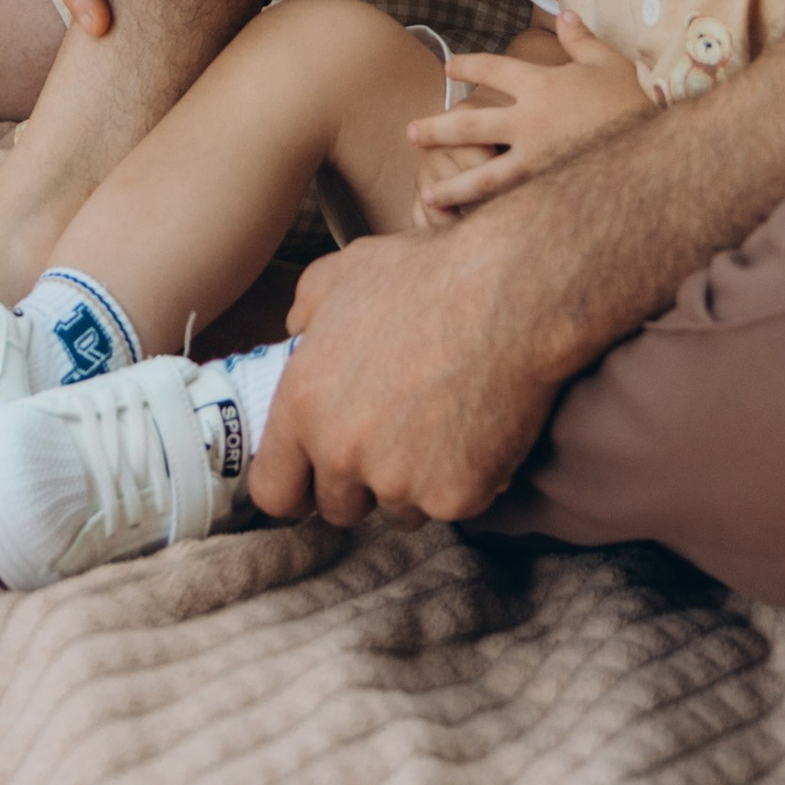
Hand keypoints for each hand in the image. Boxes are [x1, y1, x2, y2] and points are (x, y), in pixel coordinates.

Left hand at [249, 220, 568, 526]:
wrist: (510, 293)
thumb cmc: (426, 275)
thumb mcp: (342, 272)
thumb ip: (303, 312)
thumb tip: (296, 335)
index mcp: (303, 404)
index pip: (274, 490)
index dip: (295, 488)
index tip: (315, 482)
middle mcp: (342, 450)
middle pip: (338, 508)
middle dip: (359, 483)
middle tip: (392, 440)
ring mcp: (399, 480)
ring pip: (395, 512)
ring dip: (410, 486)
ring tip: (437, 429)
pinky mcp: (453, 497)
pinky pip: (447, 508)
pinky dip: (460, 482)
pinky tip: (474, 434)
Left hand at [409, 16, 652, 216]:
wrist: (658, 150)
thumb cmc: (635, 100)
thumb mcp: (609, 61)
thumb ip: (581, 39)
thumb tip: (564, 14)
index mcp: (540, 85)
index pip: (492, 69)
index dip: (468, 66)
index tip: (448, 68)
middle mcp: (529, 123)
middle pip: (469, 126)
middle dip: (436, 129)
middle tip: (410, 133)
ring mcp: (537, 162)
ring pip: (482, 176)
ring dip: (451, 185)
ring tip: (426, 195)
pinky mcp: (549, 193)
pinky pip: (509, 205)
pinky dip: (486, 214)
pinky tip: (468, 225)